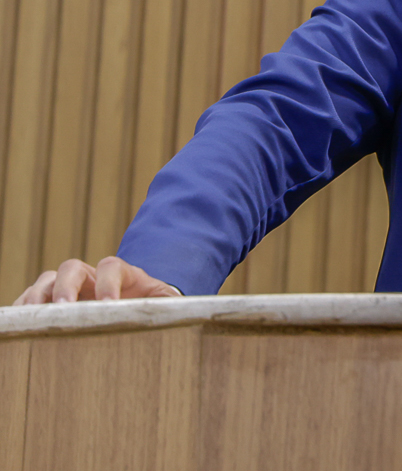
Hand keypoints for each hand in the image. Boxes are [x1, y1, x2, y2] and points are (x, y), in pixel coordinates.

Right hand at [12, 256, 182, 304]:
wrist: (136, 309)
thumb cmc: (152, 307)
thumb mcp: (166, 304)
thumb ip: (173, 305)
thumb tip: (189, 313)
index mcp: (122, 273)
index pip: (111, 266)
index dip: (108, 282)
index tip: (108, 305)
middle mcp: (91, 275)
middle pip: (71, 267)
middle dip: (66, 287)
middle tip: (64, 310)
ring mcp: (69, 286)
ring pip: (46, 281)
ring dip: (38, 298)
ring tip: (35, 319)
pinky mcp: (51, 301)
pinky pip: (31, 299)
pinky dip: (24, 309)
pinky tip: (22, 326)